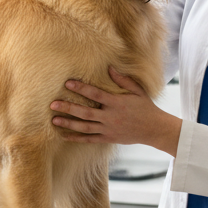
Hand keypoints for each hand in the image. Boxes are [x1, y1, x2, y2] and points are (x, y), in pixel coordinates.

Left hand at [51, 68, 181, 156]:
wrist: (154, 129)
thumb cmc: (145, 107)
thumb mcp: (137, 91)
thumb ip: (122, 80)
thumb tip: (109, 67)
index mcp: (116, 103)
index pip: (96, 94)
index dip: (81, 88)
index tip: (68, 83)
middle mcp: (110, 117)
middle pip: (86, 112)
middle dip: (68, 108)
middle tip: (53, 104)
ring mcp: (108, 129)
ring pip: (85, 127)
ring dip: (68, 124)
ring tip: (54, 119)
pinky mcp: (108, 138)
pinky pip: (89, 139)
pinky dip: (76, 138)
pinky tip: (64, 136)